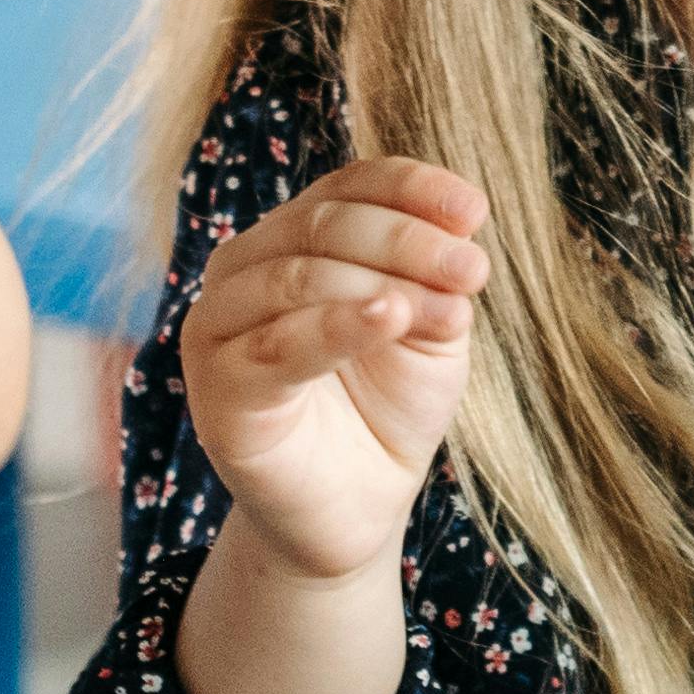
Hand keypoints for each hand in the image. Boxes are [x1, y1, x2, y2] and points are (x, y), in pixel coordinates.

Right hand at [179, 160, 489, 590]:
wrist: (356, 507)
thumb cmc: (387, 407)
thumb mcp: (429, 331)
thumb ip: (434, 283)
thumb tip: (459, 246)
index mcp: (292, 239)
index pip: (348, 186)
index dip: (411, 187)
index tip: (475, 210)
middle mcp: (244, 269)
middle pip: (322, 223)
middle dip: (408, 240)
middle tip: (473, 271)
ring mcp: (219, 326)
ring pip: (297, 274)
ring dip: (383, 281)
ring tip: (450, 305)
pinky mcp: (217, 388)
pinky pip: (276, 345)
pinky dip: (334, 326)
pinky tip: (388, 317)